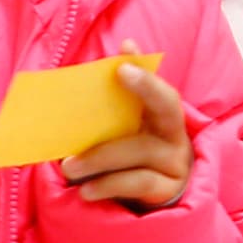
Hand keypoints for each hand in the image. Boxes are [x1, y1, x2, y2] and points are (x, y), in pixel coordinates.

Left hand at [61, 61, 194, 208]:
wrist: (150, 199)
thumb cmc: (131, 154)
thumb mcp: (125, 126)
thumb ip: (122, 92)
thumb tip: (127, 43)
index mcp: (163, 114)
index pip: (161, 89)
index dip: (147, 76)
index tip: (123, 63)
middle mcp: (175, 134)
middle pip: (167, 108)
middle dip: (145, 89)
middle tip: (113, 81)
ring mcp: (174, 162)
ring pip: (141, 150)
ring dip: (100, 157)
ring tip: (68, 167)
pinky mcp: (166, 189)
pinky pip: (138, 183)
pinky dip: (109, 185)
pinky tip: (86, 191)